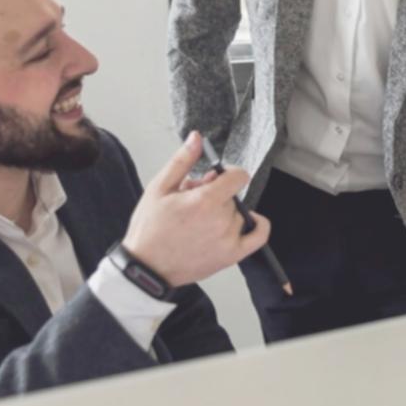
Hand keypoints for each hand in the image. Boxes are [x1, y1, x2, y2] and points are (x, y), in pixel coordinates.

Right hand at [121, 132, 268, 286]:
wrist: (146, 268)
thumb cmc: (149, 229)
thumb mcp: (159, 188)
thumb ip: (182, 161)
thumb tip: (197, 138)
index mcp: (204, 201)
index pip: (237, 175)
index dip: (226, 172)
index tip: (214, 177)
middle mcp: (221, 220)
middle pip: (233, 195)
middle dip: (217, 193)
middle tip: (194, 201)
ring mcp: (228, 239)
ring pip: (239, 213)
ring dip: (226, 212)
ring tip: (200, 219)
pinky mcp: (231, 256)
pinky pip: (258, 236)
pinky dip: (258, 225)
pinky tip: (247, 221)